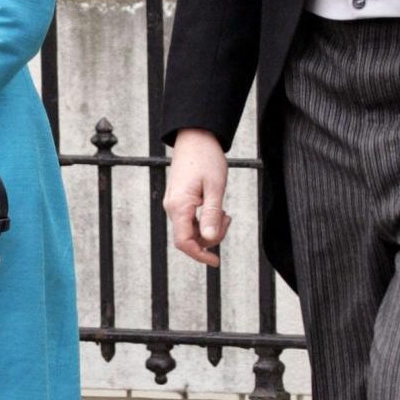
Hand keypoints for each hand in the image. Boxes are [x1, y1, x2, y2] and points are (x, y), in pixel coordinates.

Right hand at [163, 128, 230, 266]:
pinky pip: (190, 219)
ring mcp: (174, 203)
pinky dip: (205, 219)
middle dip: (211, 236)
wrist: (195, 137)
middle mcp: (172, 207)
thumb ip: (212, 215)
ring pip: (191, 229)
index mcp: (179, 206)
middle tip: (227, 218)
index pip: (184, 242)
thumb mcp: (215, 188)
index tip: (215, 262)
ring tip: (224, 211)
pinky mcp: (179, 199)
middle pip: (189, 237)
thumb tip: (209, 239)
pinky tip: (216, 207)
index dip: (200, 255)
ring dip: (209, 227)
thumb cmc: (206, 158)